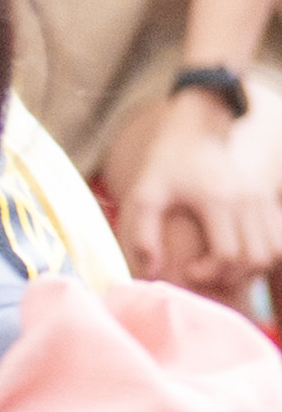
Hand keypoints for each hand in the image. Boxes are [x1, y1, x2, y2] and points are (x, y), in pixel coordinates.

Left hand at [117, 91, 281, 295]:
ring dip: (250, 268)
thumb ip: (143, 234)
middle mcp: (247, 200)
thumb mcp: (144, 197)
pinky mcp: (269, 199)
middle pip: (255, 257)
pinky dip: (264, 255)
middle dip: (230, 275)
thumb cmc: (165, 169)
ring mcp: (262, 199)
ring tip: (221, 266)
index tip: (189, 270)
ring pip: (272, 252)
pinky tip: (237, 254)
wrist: (194, 136)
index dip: (210, 272)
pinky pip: (279, 241)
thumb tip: (152, 271)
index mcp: (217, 199)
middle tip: (205, 272)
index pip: (228, 254)